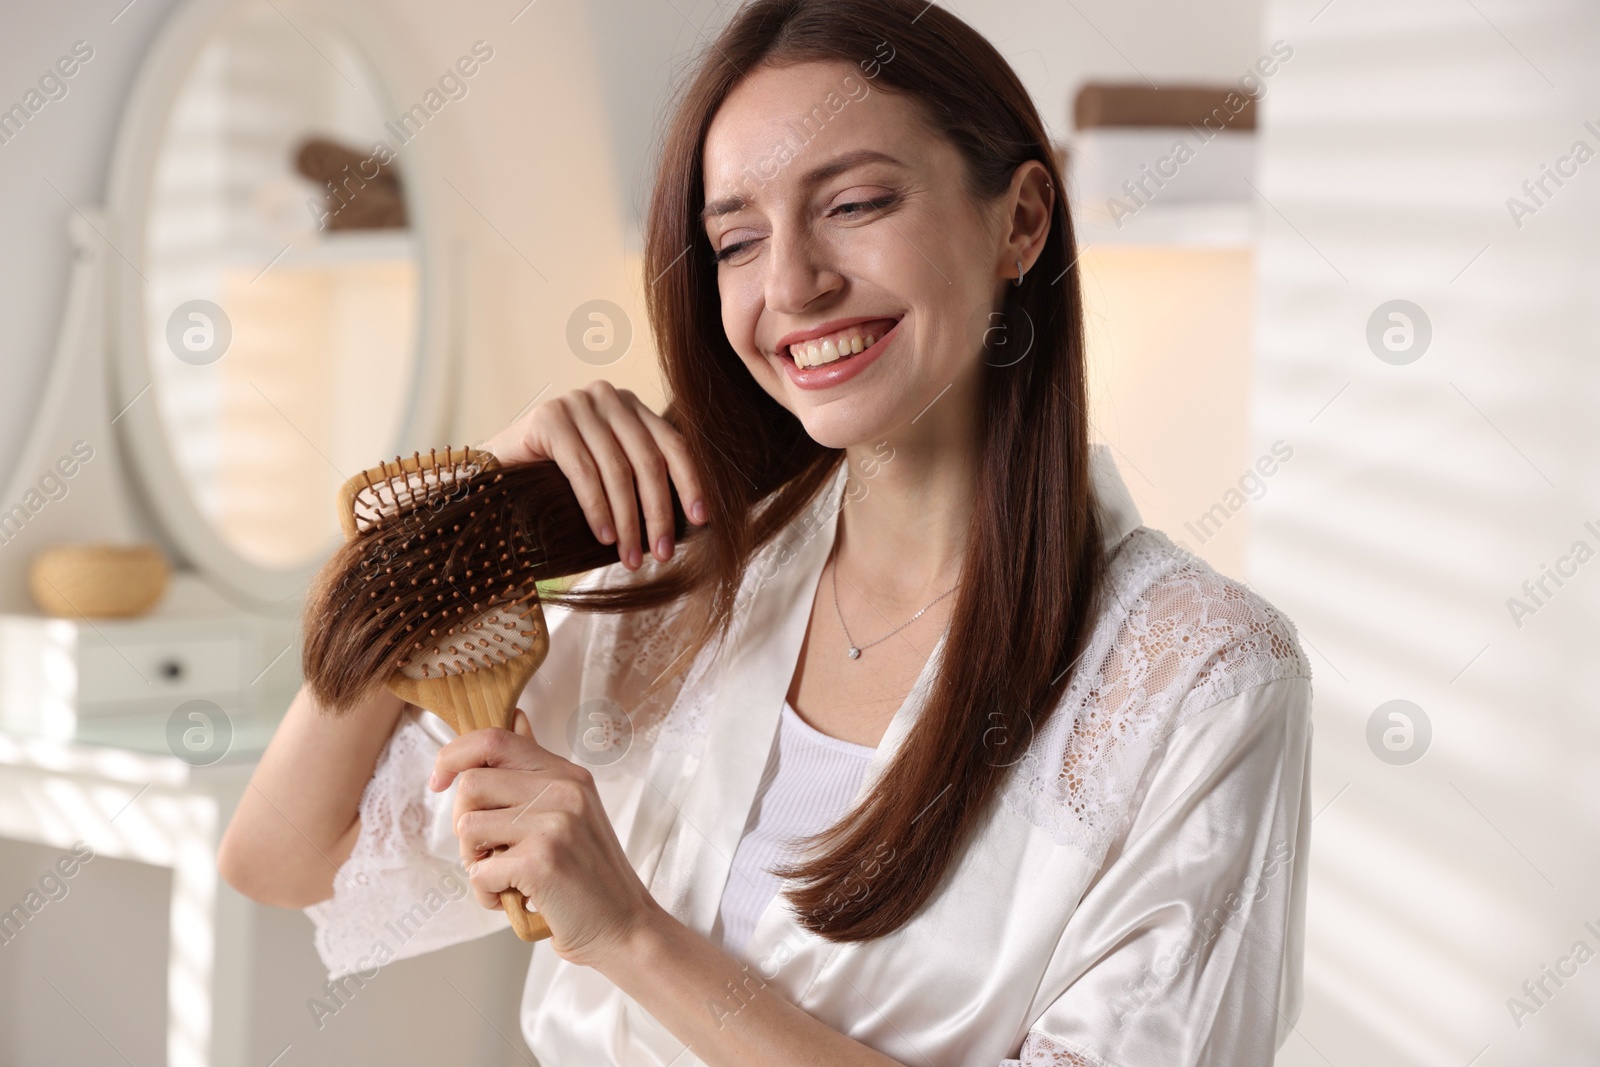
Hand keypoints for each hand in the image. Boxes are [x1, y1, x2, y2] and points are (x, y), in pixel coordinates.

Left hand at [430, 709, 665, 969]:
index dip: (454, 755)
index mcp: (568, 774)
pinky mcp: (541, 861)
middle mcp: (564, 790)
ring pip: (468, 827)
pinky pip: (478, 872)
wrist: (625, 928)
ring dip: (475, 862)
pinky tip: (514, 900)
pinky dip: (486, 894)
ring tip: (506, 878)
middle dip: (465, 825)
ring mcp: (555, 823)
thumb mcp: (572, 811)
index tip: (439, 781)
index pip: (494, 739)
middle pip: (470, 785)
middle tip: (490, 854)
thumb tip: (517, 718)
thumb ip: (538, 774)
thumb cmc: (590, 877)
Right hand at [481, 381, 708, 570]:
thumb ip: (641, 483)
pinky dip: (597, 508)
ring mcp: (577, 403)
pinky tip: (605, 536)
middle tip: (662, 554)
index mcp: (631, 408)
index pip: (673, 444)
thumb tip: (690, 521)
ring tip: (630, 558)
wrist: (492, 475)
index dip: (691, 483)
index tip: (702, 521)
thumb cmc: (557, 484)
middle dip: (658, 512)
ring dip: (628, 521)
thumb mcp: (609, 478)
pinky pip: (583, 470)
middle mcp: (608, 397)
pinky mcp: (549, 417)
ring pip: (618, 469)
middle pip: (649, 459)